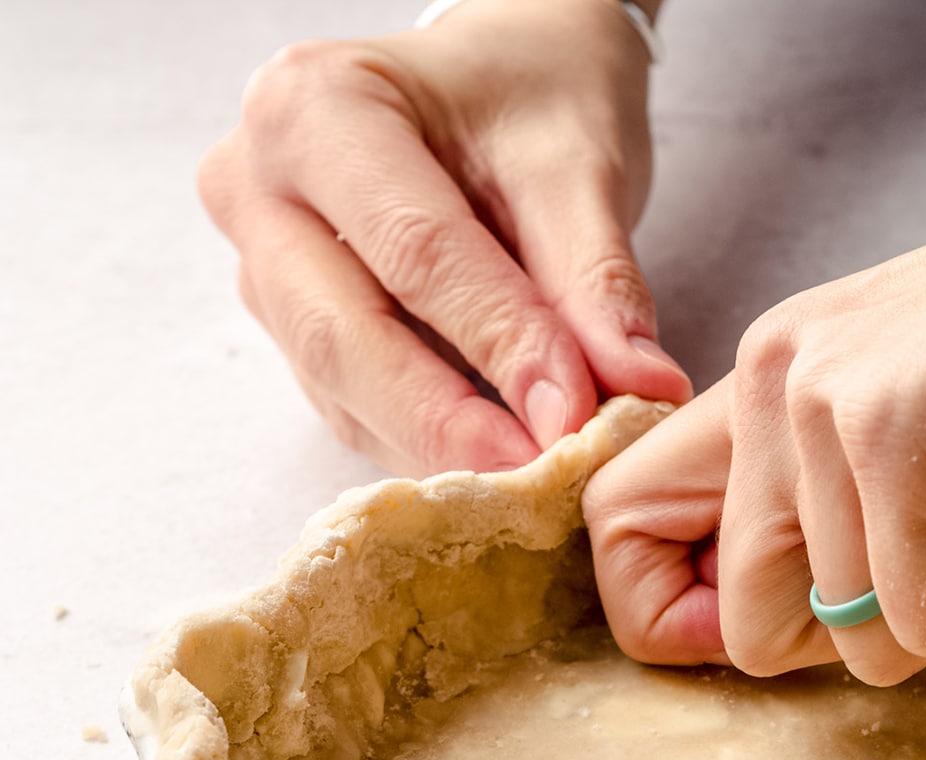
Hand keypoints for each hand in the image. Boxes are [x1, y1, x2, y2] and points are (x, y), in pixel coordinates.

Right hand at [198, 0, 689, 475]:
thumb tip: (638, 391)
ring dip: (440, 450)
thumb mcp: (577, 164)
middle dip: (452, 424)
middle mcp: (256, 187)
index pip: (414, 251)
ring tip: (535, 479)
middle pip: (345, 337)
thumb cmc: (530, 94)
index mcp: (314, 108)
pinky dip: (427, 445)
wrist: (498, 82)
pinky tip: (494, 464)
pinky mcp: (286, 329)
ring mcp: (258, 267)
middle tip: (545, 475)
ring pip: (342, 390)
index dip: (499, 345)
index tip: (577, 417)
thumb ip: (597, 283)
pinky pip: (351, 410)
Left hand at [585, 101, 925, 680]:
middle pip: (744, 632)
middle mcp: (768, 381)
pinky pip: (925, 618)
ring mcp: (820, 400)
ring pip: (853, 641)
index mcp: (765, 384)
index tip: (798, 628)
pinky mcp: (891, 429)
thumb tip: (743, 647)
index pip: (619, 525)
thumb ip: (830, 542)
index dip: (679, 621)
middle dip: (873, 630)